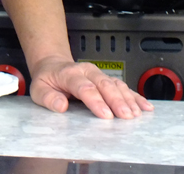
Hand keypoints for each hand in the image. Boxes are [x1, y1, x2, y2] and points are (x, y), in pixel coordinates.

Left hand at [28, 56, 154, 118]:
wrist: (53, 65)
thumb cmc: (47, 80)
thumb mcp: (38, 89)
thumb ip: (48, 98)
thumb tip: (61, 106)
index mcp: (69, 73)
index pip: (84, 87)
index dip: (96, 101)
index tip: (106, 115)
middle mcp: (87, 71)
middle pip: (104, 85)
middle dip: (117, 101)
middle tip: (126, 117)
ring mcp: (99, 74)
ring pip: (116, 85)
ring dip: (128, 100)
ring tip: (136, 114)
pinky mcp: (107, 79)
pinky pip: (123, 87)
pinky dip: (135, 97)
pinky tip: (145, 106)